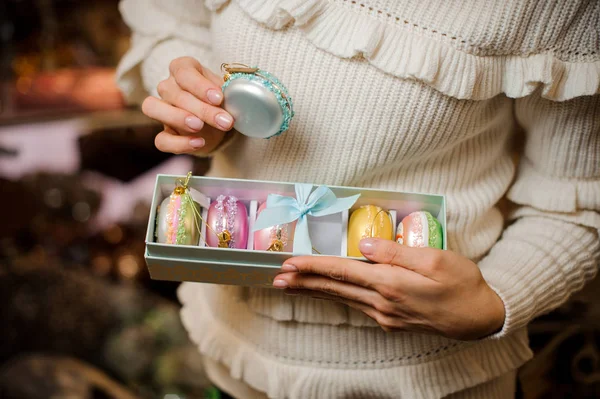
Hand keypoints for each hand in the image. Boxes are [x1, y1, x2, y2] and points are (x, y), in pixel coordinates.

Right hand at [141, 57, 232, 154]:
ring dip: (177, 118)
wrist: (219, 123)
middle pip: (174, 93)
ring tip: (200, 127)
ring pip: (153, 108)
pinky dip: (178, 144)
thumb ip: (227, 92)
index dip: (199, 85)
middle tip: (223, 120)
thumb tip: (235, 98)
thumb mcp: (227, 92)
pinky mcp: (164, 133)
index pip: (183, 71)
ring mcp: (162, 109)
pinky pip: (160, 139)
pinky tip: (197, 143)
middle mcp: (168, 86)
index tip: (218, 98)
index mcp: (183, 69)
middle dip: (201, 109)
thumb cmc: (221, 100)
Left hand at [273, 238, 505, 340]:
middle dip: (304, 282)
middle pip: (335, 289)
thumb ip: (396, 252)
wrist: (480, 318)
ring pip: (342, 299)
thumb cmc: (462, 283)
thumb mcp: (435, 260)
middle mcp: (382, 303)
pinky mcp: (391, 321)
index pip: (341, 271)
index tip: (289, 263)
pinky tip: (328, 292)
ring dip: (316, 291)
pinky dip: (337, 296)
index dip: (313, 267)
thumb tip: (363, 244)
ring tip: (292, 285)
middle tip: (277, 278)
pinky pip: (356, 306)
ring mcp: (385, 315)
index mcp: (391, 283)